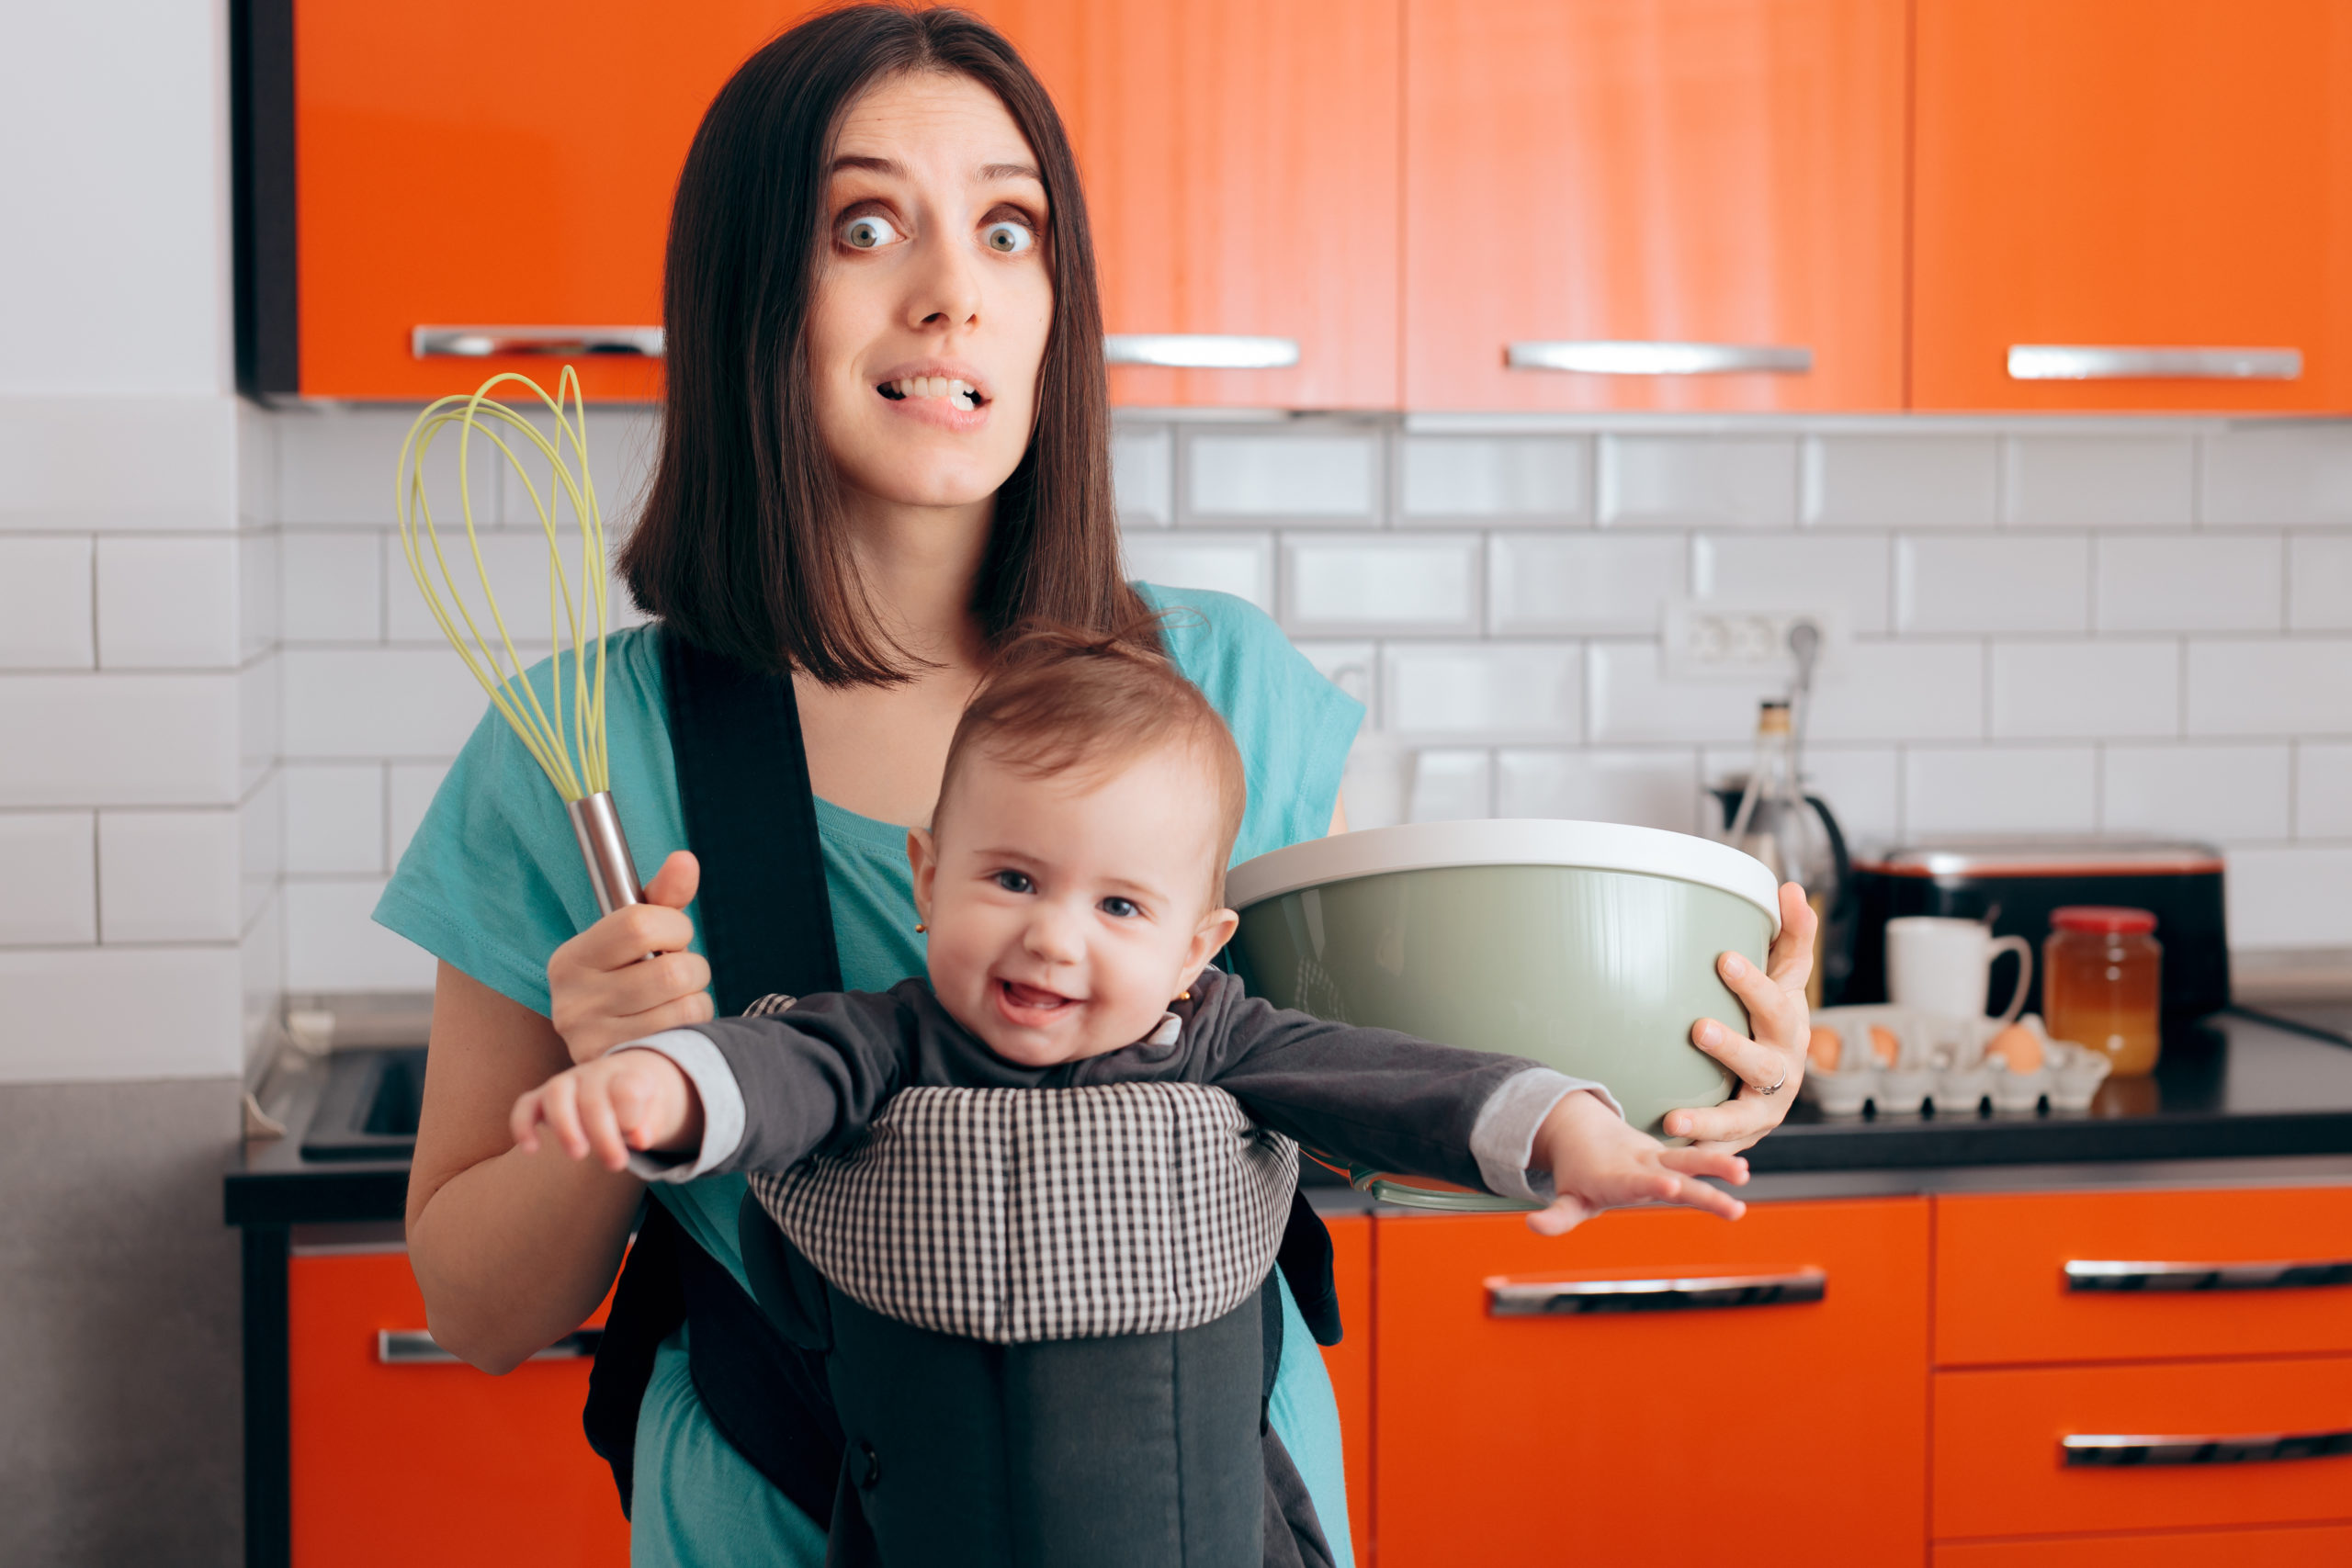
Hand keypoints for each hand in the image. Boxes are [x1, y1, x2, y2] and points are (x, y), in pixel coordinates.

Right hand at [510, 1049, 703, 1172]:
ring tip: (579, 1154)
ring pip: (557, 1093)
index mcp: (627, 1074)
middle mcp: (594, 1073)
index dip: (632, 1114)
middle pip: (592, 1097)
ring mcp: (567, 1082)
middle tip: (617, 1164)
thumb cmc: (641, 1104)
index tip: (640, 1140)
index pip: (628, 1087)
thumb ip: (652, 1124)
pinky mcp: (542, 1097)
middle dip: (603, 1134)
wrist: (625, 1081)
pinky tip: (530, 1150)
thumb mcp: (656, 1113)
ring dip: (565, 1125)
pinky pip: (526, 1105)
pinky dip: (523, 1125)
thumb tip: (642, 1139)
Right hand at [547, 850, 714, 1062]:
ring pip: (685, 1005)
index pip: (640, 924)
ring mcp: (593, 1041)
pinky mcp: (621, 1067)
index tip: (674, 936)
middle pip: (671, 970)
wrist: (611, 1052)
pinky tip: (674, 1023)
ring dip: (697, 997)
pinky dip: (695, 1023)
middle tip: (679, 973)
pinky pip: (685, 1034)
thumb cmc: (628, 979)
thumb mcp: (639, 937)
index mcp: (572, 958)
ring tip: (675, 999)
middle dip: (692, 966)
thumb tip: (686, 859)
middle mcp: (572, 1001)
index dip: (675, 927)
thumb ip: (663, 897)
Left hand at [1525, 1089, 1748, 1235]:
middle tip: (1730, 1197)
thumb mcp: (1567, 1198)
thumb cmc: (1579, 1174)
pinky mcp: (1670, 1157)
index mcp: (1617, 1177)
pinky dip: (1719, 1163)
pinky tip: (1745, 1171)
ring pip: (1691, 1159)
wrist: (1585, 1129)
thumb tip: (1532, 1226)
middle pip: (1675, 1172)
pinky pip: (1697, 1160)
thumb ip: (1556, 1216)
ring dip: (1716, 1164)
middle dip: (1701, 1180)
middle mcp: (1642, 1165)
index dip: (1651, 1184)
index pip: (1635, 1182)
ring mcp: (1659, 1159)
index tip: (1670, 1186)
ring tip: (1745, 1174)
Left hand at [1663, 881, 1816, 1153]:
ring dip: (1710, 1119)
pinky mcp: (1744, 1138)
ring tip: (1676, 1119)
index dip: (1755, 981)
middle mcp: (1783, 1070)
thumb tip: (1791, 886)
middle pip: (1762, 1060)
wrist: (1774, 1079)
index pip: (1778, 998)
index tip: (1723, 958)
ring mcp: (1766, 1109)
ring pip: (1741, 1117)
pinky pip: (1721, 1148)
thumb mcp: (1785, 975)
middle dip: (1732, 1047)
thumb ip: (1791, 934)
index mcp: (1789, 1025)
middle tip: (1698, 1027)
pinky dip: (1700, 1153)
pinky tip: (1669, 1150)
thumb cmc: (1771, 1016)